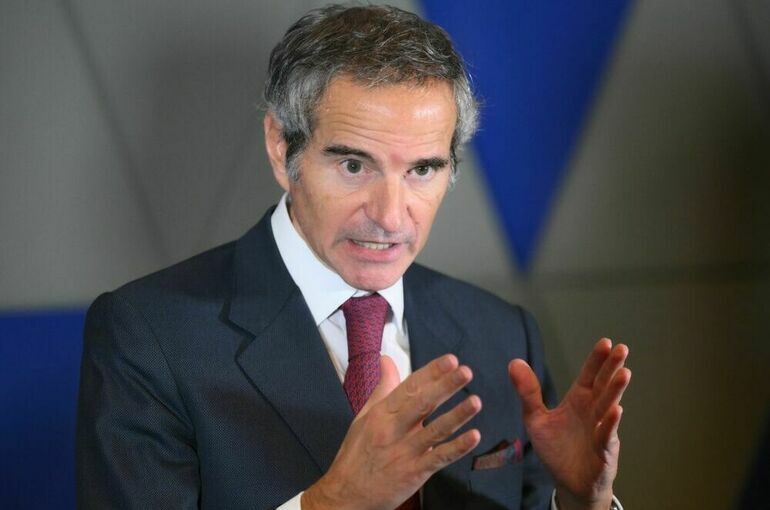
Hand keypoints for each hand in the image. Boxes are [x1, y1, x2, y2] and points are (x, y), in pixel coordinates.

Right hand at [302, 354, 481, 509]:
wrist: (346, 494)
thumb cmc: (356, 453)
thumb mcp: (365, 416)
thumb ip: (382, 388)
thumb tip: (386, 360)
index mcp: (382, 413)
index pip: (409, 387)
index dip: (431, 373)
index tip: (450, 360)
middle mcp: (393, 430)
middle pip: (422, 404)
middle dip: (445, 386)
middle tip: (465, 371)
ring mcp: (405, 452)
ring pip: (435, 430)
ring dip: (457, 415)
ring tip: (476, 401)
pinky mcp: (414, 473)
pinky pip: (439, 458)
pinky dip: (457, 447)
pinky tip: (473, 436)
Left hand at [509, 338, 630, 509]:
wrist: (567, 483)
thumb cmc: (556, 449)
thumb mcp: (536, 418)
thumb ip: (528, 392)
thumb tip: (514, 361)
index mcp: (578, 400)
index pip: (589, 376)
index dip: (596, 360)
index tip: (605, 342)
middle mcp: (592, 411)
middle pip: (603, 386)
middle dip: (612, 368)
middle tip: (622, 349)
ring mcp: (600, 430)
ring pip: (608, 407)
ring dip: (616, 390)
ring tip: (624, 373)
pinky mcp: (603, 451)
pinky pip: (607, 435)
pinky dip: (610, 423)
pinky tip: (616, 410)